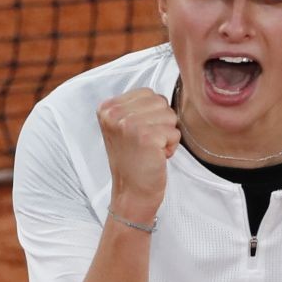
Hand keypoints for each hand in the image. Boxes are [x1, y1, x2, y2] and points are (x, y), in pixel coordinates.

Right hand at [97, 88, 180, 219]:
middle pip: (161, 102)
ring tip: (150, 150)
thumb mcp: (124, 126)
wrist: (131, 193)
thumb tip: (162, 88)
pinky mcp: (146, 137)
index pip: (148, 93)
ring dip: (166, 135)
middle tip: (145, 144)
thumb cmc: (134, 160)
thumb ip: (136, 106)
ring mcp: (128, 124)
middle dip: (161, 124)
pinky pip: (175, 132)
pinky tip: (155, 157)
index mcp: (107, 106)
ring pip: (170, 116)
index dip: (152, 115)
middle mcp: (114, 113)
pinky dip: (170, 147)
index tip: (138, 135)